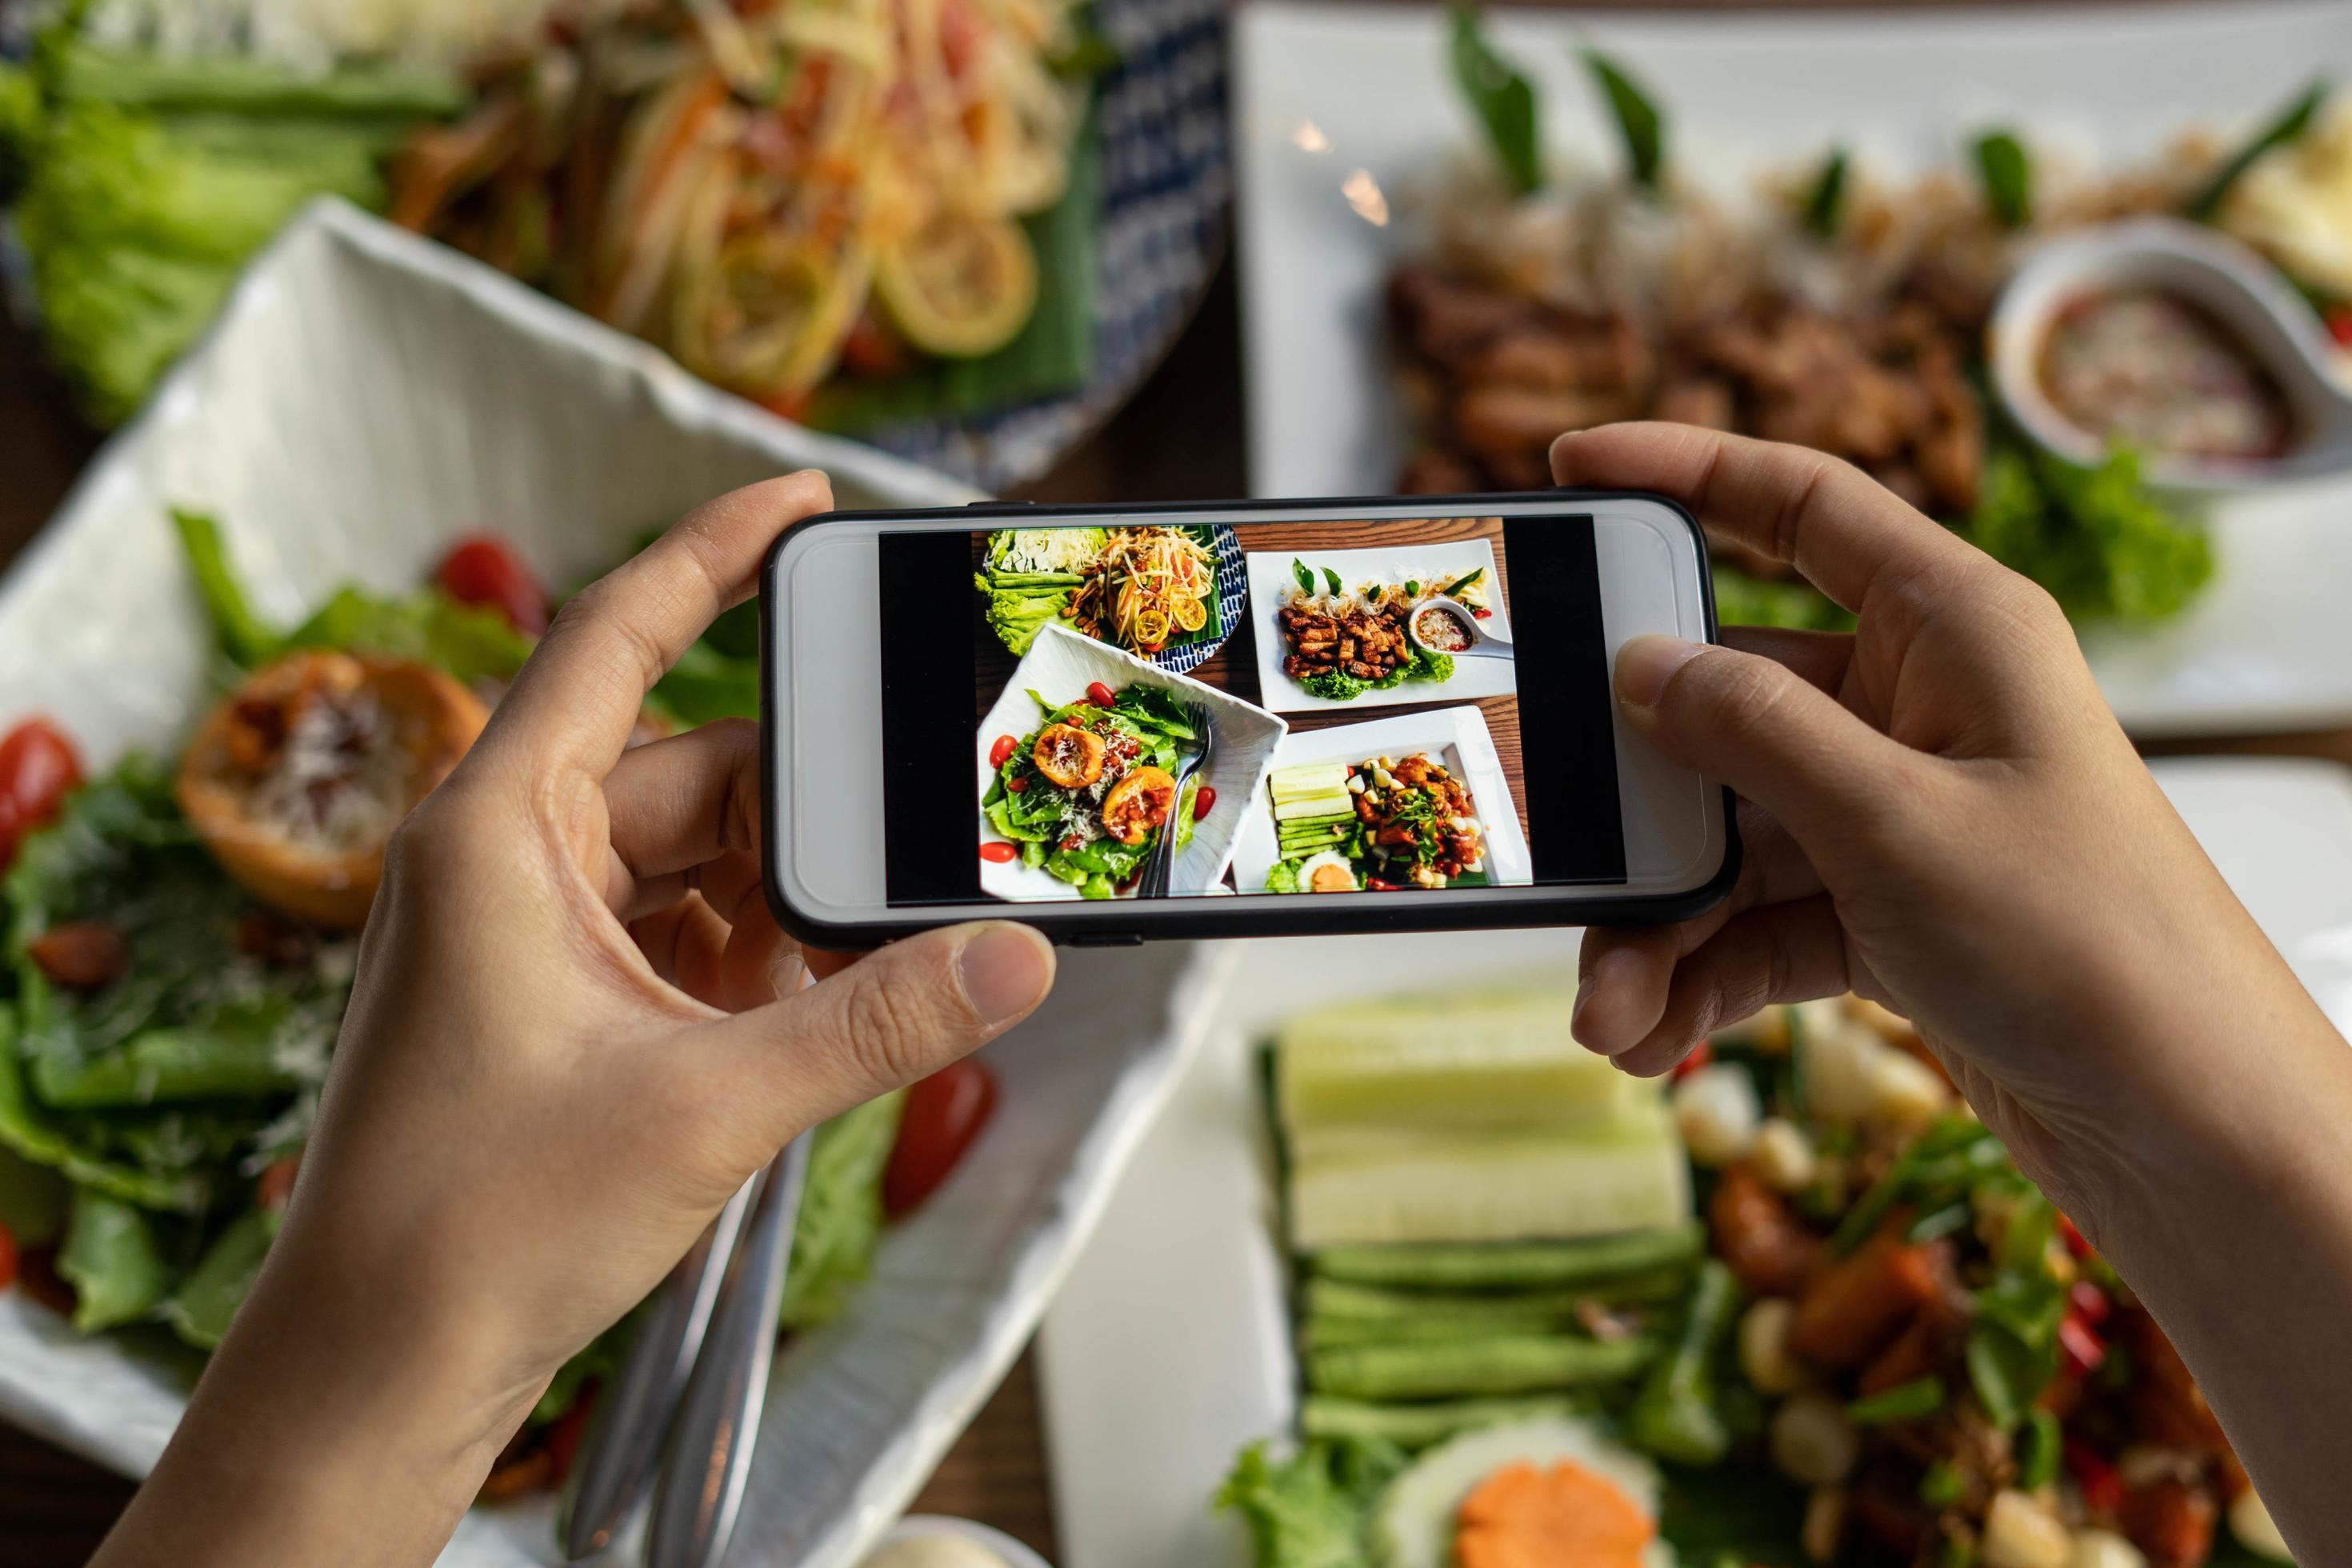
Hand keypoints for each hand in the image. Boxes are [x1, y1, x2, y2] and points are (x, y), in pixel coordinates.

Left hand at [95, 474, 1057, 1567]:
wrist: (383, 1363)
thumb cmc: (477, 1226)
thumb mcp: (707, 1106)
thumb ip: (875, 1023)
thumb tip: (1013, 959)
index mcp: (495, 829)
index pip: (612, 632)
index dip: (711, 551)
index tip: (802, 497)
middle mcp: (504, 855)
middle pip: (692, 767)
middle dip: (806, 810)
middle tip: (914, 832)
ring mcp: (528, 926)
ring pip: (696, 857)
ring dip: (787, 901)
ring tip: (875, 955)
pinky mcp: (555, 992)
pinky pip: (680, 928)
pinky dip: (755, 954)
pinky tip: (821, 1003)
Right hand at [1555, 423, 2351, 1561]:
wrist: (2187, 1125)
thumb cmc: (2089, 945)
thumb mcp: (1897, 823)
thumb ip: (1755, 732)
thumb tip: (1640, 666)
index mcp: (1953, 629)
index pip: (1801, 506)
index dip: (1685, 472)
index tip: (1573, 465)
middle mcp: (1921, 705)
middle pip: (1728, 701)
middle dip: (1635, 798)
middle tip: (1555, 842)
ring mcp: (1899, 811)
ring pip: (1728, 832)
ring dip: (1658, 922)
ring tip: (1608, 1008)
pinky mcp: (1887, 909)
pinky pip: (1758, 919)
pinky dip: (1702, 973)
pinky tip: (1652, 1036)